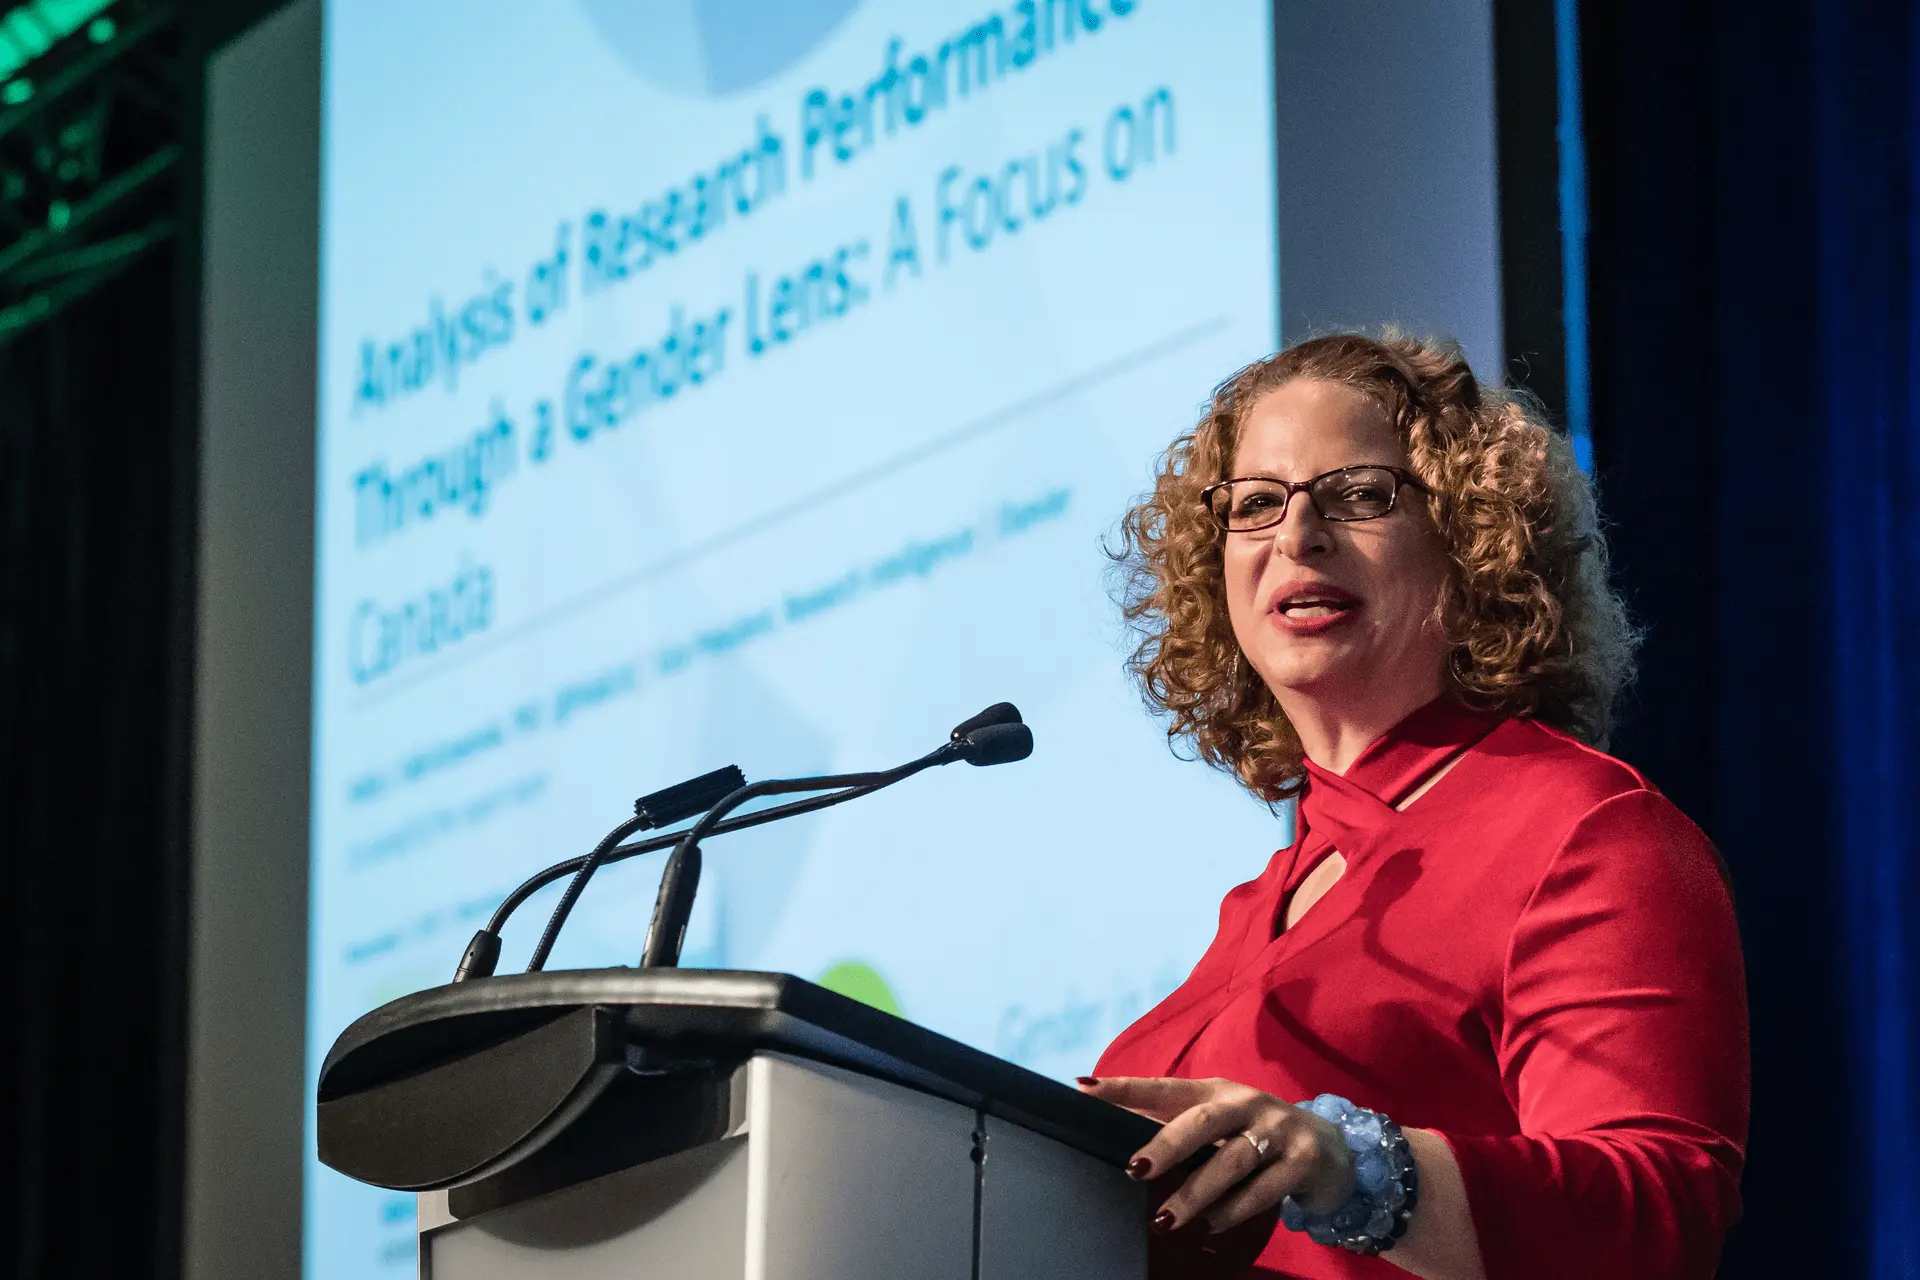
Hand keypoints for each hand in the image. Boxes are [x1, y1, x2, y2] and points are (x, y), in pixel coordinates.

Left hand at [1079, 1076, 1354, 1233]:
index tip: (1085, 1089)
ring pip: (1232, 1161)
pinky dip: (1234, 1210)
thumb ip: (1174, 1121)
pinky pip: (1263, 1189)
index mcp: (1217, 1091)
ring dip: (1197, 1192)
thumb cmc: (1257, 1134)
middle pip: (1202, 1120)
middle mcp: (1246, 1104)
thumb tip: (1114, 1121)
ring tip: (1167, 1218)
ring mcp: (1278, 1131)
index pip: (1165, 1088)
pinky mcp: (1301, 1161)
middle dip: (1166, 1145)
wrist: (1332, 1149)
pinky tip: (1210, 1226)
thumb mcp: (1220, 1120)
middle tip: (1135, 1170)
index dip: (1126, 1087)